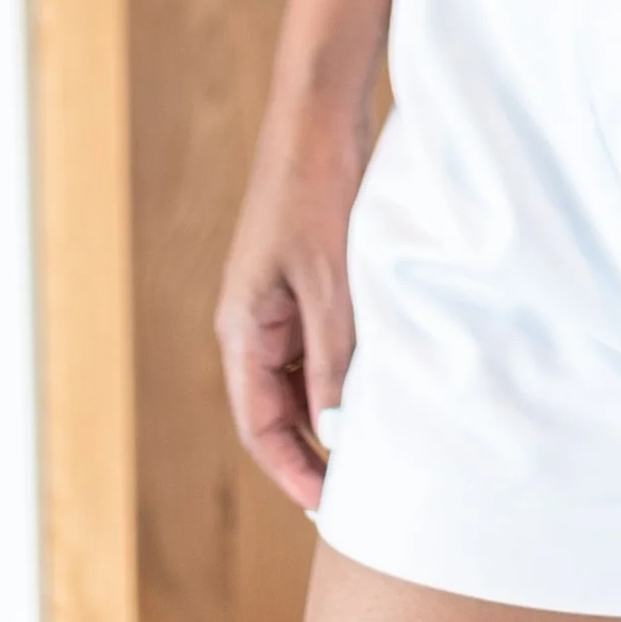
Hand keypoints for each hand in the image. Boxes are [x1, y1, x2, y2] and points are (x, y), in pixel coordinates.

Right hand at [215, 96, 371, 510]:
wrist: (317, 113)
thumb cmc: (317, 193)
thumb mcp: (331, 284)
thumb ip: (331, 358)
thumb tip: (335, 430)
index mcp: (243, 330)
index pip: (260, 426)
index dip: (293, 471)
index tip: (332, 508)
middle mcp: (251, 323)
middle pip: (276, 409)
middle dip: (312, 451)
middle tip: (363, 486)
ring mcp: (274, 301)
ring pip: (299, 377)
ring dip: (330, 409)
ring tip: (377, 442)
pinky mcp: (299, 278)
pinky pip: (314, 342)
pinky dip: (340, 368)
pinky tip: (377, 381)